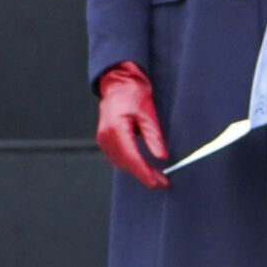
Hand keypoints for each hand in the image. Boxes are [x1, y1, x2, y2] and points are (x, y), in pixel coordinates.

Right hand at [96, 61, 168, 189]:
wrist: (118, 83)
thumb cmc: (133, 94)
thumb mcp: (148, 113)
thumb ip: (154, 136)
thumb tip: (162, 157)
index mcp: (116, 128)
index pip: (131, 157)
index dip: (145, 172)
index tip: (157, 183)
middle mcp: (106, 136)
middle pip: (126, 163)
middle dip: (145, 174)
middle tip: (163, 182)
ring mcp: (103, 139)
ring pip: (121, 163)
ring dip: (138, 171)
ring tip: (157, 176)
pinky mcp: (105, 140)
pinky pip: (118, 158)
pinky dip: (131, 164)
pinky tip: (143, 167)